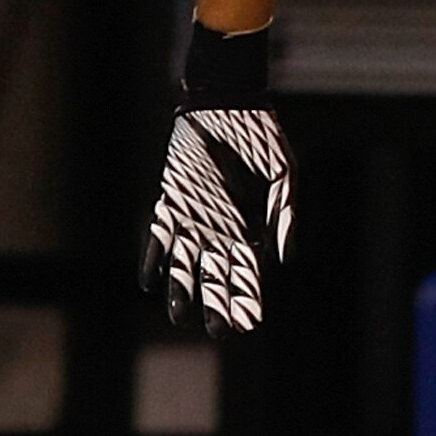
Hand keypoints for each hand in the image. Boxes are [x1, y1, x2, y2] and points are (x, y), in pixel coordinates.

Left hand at [141, 106, 292, 333]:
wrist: (225, 105)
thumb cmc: (260, 137)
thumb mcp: (285, 175)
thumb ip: (286, 216)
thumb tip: (283, 259)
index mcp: (251, 230)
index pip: (249, 276)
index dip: (249, 301)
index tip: (248, 323)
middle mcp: (220, 231)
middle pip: (217, 279)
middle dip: (216, 306)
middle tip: (217, 331)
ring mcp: (193, 219)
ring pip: (185, 266)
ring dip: (182, 291)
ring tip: (178, 316)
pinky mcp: (169, 202)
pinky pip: (157, 237)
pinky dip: (152, 259)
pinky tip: (149, 282)